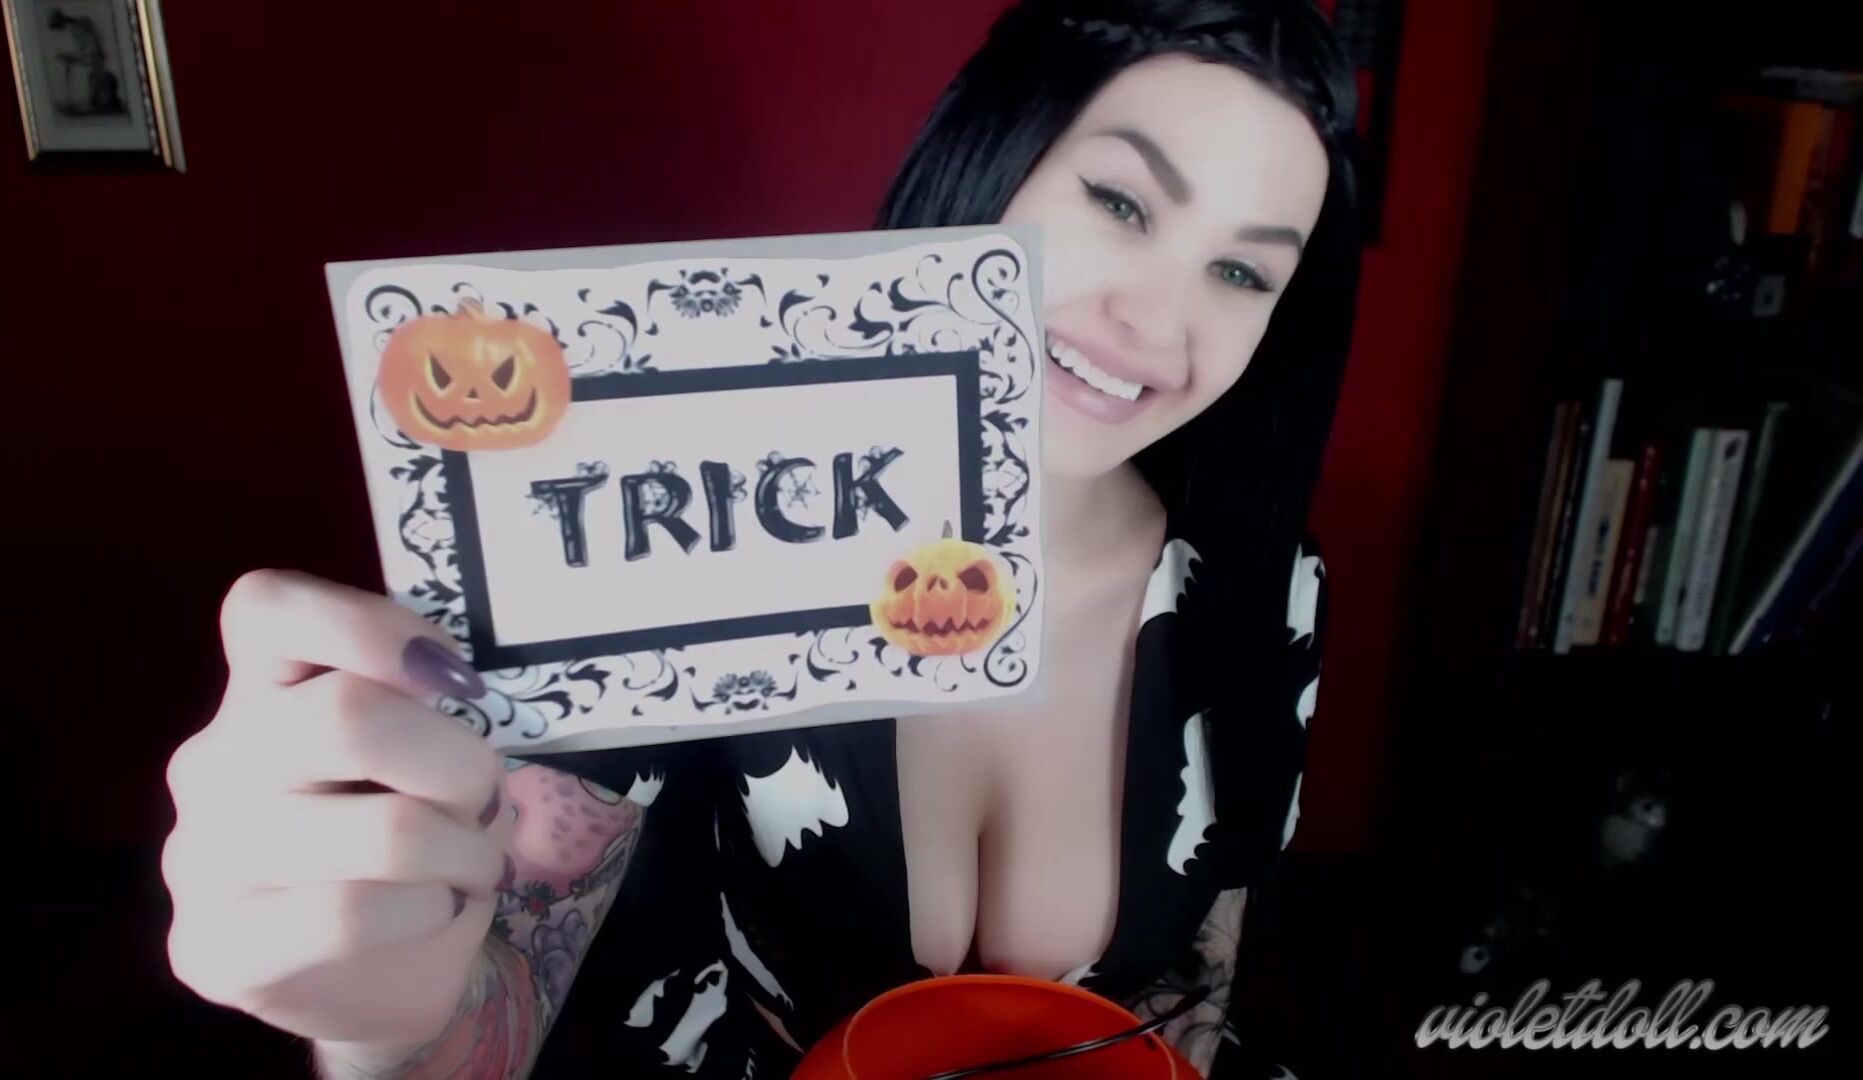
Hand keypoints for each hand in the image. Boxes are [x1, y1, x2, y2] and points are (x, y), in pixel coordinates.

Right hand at [163, 570, 511, 1049]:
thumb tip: (449, 685)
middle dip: (458, 764)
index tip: (455, 684)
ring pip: (378, 829)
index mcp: (261, 690)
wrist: (393, 973)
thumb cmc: (421, 835)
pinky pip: (347, 916)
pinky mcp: (210, 948)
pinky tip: (436, 910)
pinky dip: (426, 909)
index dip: (374, 629)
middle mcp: (214, 761)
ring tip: (475, 867)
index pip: (267, 608)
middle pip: (346, 716)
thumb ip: (426, 704)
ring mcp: (200, 856)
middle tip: (484, 800)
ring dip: (465, 851)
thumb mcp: (435, 752)